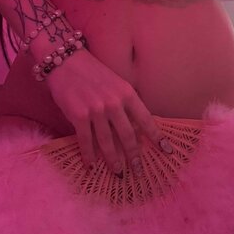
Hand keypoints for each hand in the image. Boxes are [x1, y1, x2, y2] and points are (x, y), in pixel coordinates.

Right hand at [44, 49, 167, 171]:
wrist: (66, 61)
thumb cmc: (92, 73)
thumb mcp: (116, 83)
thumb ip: (125, 103)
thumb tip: (135, 128)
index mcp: (127, 93)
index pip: (146, 120)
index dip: (157, 137)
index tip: (167, 151)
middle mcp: (114, 103)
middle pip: (128, 136)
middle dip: (134, 157)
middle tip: (139, 172)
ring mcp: (96, 110)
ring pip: (107, 142)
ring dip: (113, 160)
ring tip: (118, 172)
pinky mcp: (78, 115)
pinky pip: (86, 141)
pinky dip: (89, 156)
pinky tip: (91, 166)